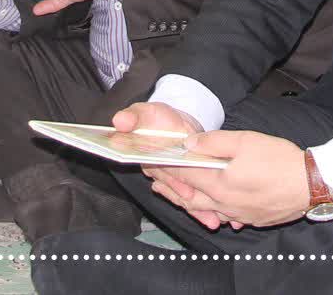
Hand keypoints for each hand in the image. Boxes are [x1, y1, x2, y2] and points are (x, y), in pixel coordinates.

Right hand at [112, 102, 223, 228]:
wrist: (177, 125)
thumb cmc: (158, 119)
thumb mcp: (145, 112)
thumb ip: (132, 116)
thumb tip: (119, 121)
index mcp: (145, 157)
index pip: (154, 169)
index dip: (166, 176)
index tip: (176, 179)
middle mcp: (157, 173)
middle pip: (171, 186)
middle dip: (182, 194)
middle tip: (194, 196)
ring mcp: (172, 182)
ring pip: (181, 198)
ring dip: (195, 210)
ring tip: (210, 217)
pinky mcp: (185, 187)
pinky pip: (192, 203)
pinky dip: (202, 213)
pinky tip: (213, 220)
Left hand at [147, 131, 308, 230]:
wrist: (311, 184)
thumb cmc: (279, 159)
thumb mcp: (246, 140)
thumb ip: (214, 142)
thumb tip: (189, 144)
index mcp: (219, 184)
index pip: (185, 175)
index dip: (167, 166)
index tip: (153, 160)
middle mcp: (224, 204)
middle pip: (190, 198)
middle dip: (171, 188)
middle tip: (155, 182)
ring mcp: (238, 215)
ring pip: (205, 210)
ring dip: (188, 201)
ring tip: (175, 194)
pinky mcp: (252, 219)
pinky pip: (225, 217)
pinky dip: (212, 211)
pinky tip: (211, 207)